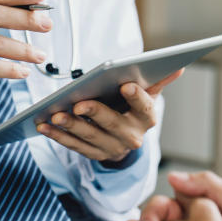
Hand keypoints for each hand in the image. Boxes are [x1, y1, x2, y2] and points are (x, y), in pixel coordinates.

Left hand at [36, 69, 183, 161]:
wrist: (127, 139)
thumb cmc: (134, 109)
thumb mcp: (148, 95)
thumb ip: (159, 80)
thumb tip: (177, 65)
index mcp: (146, 118)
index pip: (143, 107)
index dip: (135, 96)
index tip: (125, 84)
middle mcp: (131, 136)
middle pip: (112, 123)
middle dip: (94, 113)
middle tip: (79, 103)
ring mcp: (111, 148)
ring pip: (89, 136)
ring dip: (71, 126)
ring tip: (55, 114)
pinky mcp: (94, 154)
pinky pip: (74, 146)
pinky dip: (58, 136)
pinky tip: (44, 125)